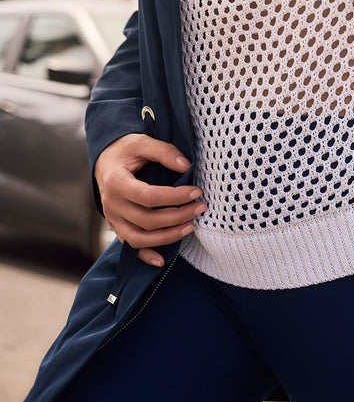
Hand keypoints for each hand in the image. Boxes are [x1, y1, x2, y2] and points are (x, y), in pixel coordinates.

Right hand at [94, 133, 205, 266]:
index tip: (196, 192)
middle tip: (200, 207)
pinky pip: (129, 246)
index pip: (148, 196)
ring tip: (190, 227)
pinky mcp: (116, 226)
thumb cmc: (125, 149)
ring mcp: (112, 219)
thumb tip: (186, 165)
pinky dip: (145, 255)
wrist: (105, 160)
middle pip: (146, 220)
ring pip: (138, 238)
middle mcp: (111, 204)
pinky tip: (161, 260)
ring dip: (167, 237)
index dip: (174, 197)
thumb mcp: (142, 142)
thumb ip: (164, 151)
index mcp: (116, 182)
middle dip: (178, 216)